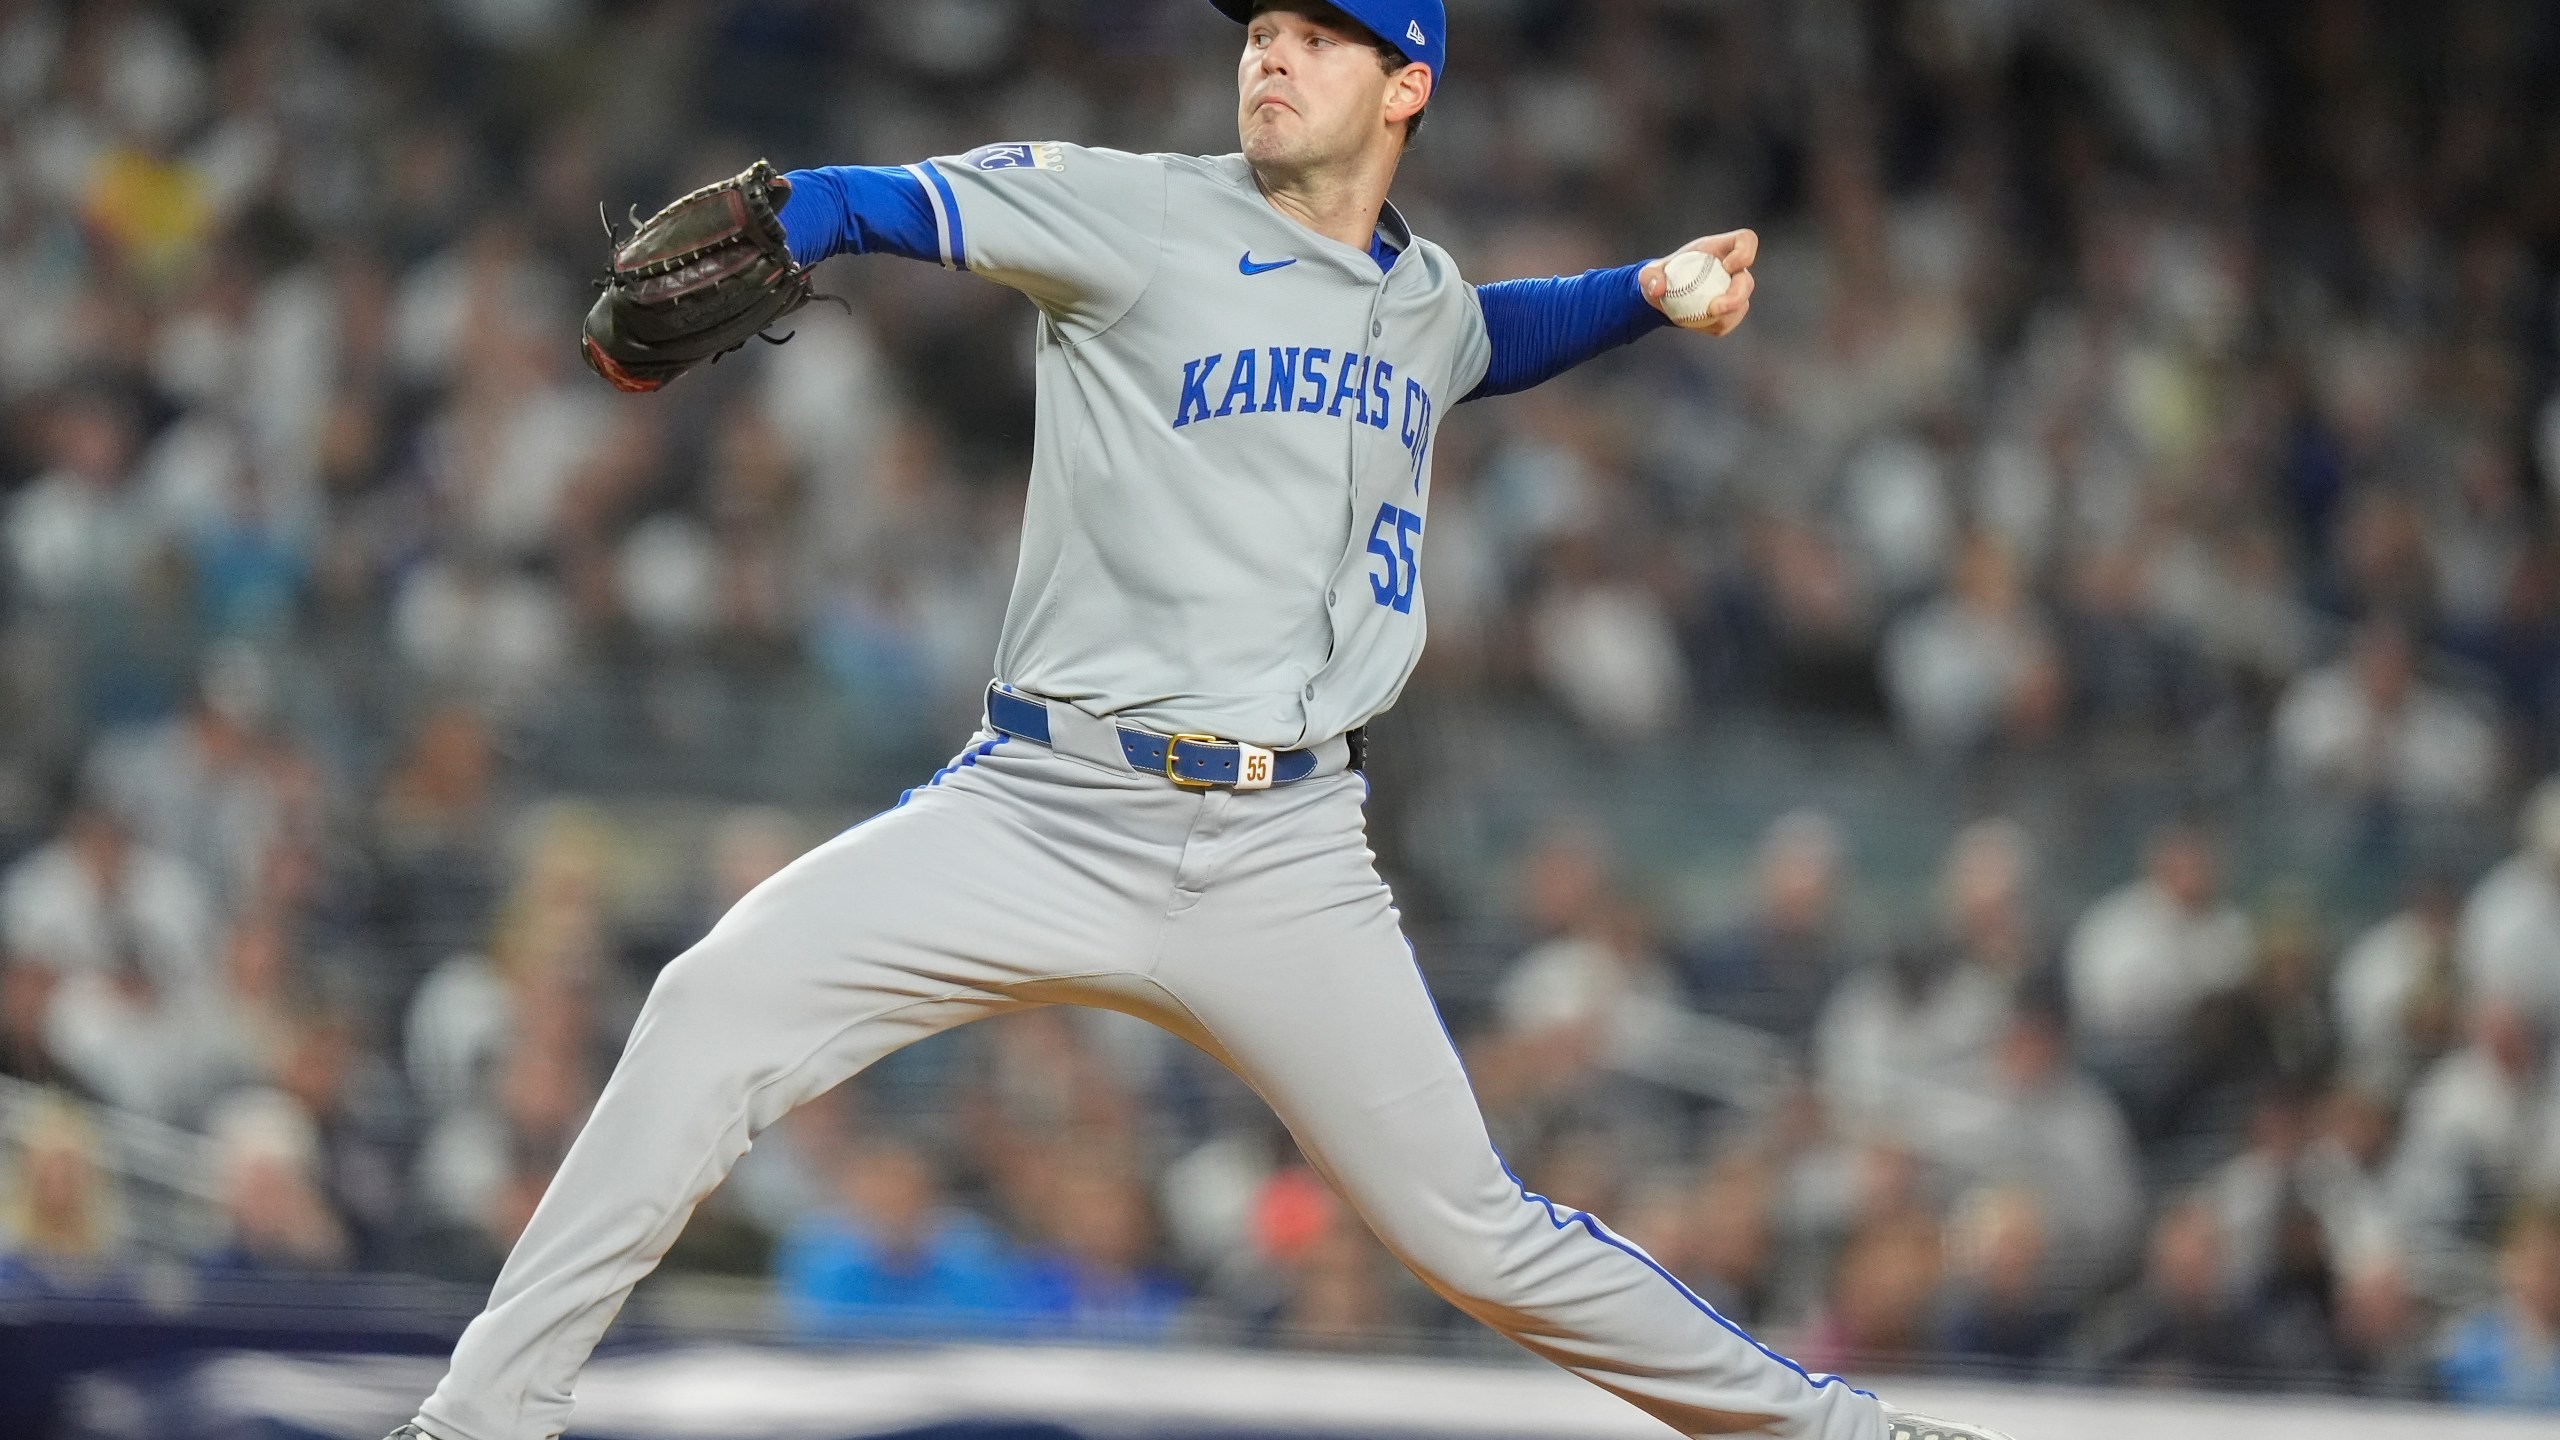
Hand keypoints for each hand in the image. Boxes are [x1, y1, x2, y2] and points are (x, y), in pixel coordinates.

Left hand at [1639, 229, 1756, 336]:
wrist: (1665, 296)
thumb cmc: (1662, 275)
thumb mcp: (1650, 272)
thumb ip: (1650, 276)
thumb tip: (1658, 289)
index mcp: (1720, 249)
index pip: (1746, 241)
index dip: (1745, 252)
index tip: (1727, 266)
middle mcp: (1733, 270)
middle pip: (1746, 281)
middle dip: (1736, 296)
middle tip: (1714, 308)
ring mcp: (1735, 291)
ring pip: (1742, 304)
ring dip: (1726, 316)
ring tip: (1703, 319)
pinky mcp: (1730, 311)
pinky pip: (1730, 322)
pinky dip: (1716, 326)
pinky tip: (1699, 326)